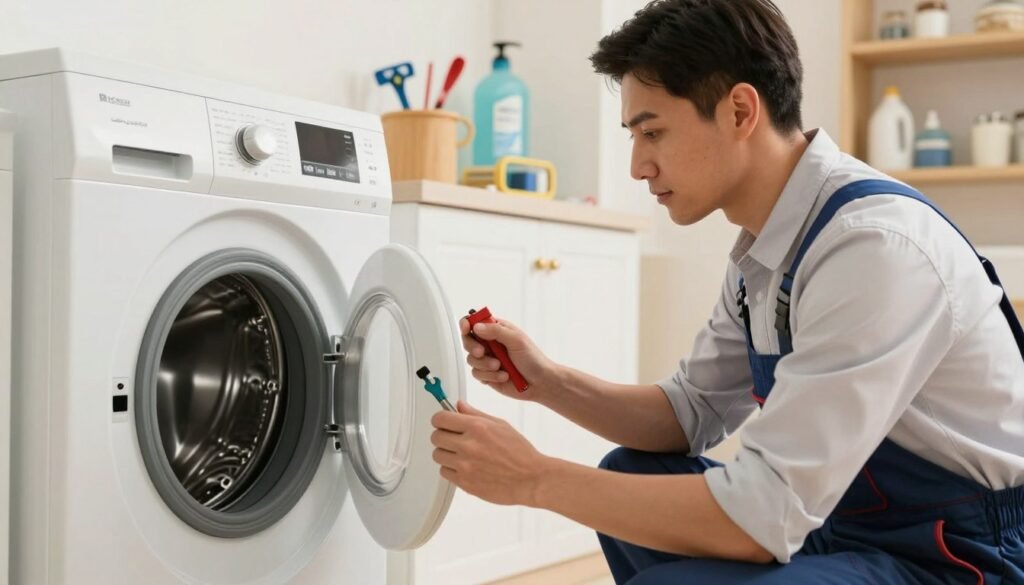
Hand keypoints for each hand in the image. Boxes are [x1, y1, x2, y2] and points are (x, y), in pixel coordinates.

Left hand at [430, 401, 552, 506]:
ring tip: (462, 454)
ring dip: (446, 453)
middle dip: (443, 436)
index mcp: (477, 427)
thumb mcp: (500, 425)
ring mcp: (465, 465)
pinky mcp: (464, 482)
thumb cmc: (520, 453)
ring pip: (437, 455)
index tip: (443, 422)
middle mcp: (468, 445)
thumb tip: (459, 405)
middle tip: (454, 439)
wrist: (530, 479)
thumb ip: (476, 414)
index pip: (440, 418)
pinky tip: (465, 466)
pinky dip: (451, 469)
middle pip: (435, 437)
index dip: (440, 420)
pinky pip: (444, 472)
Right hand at [460, 316, 558, 401]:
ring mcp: (488, 359)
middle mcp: (490, 344)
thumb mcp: (516, 340)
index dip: (467, 323)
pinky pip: (477, 374)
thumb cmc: (533, 359)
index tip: (467, 328)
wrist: (539, 383)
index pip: (475, 322)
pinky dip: (490, 376)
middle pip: (468, 341)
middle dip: (473, 347)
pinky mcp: (487, 374)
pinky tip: (503, 376)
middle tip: (482, 352)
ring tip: (500, 367)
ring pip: (471, 360)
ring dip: (485, 365)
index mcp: (497, 330)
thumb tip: (476, 326)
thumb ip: (496, 331)